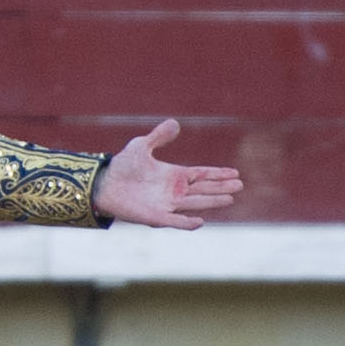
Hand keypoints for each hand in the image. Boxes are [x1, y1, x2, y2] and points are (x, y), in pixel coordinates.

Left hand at [93, 119, 241, 229]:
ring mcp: (167, 204)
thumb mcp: (141, 146)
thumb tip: (175, 123)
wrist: (104, 183)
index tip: (236, 173)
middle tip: (240, 185)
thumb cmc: (122, 166)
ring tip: (230, 198)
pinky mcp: (156, 216)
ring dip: (212, 201)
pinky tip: (201, 222)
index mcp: (173, 175)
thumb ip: (159, 137)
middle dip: (221, 187)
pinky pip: (175, 221)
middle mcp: (174, 191)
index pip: (201, 174)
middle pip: (204, 189)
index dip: (218, 174)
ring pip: (196, 203)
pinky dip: (187, 223)